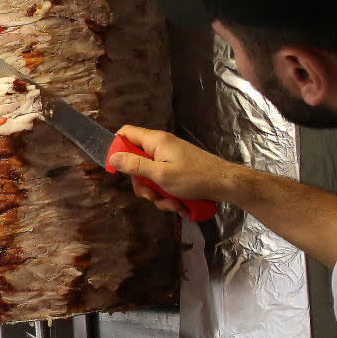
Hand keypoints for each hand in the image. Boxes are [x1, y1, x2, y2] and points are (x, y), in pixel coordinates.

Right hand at [108, 125, 236, 212]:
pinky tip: (178, 204)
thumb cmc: (194, 177)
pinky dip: (167, 195)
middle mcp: (160, 147)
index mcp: (155, 141)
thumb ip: (135, 166)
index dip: (116, 148)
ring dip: (156, 194)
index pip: (126, 133)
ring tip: (171, 203)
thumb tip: (112, 157)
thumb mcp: (160, 174)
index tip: (117, 168)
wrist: (224, 184)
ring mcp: (169, 159)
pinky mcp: (176, 170)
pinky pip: (162, 182)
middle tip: (151, 195)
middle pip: (136, 161)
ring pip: (149, 177)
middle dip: (142, 184)